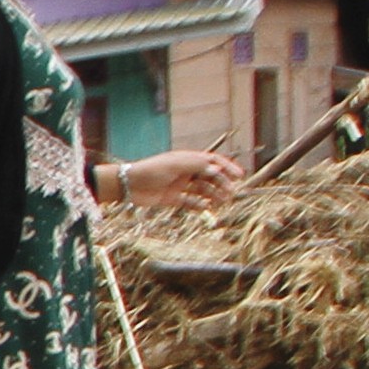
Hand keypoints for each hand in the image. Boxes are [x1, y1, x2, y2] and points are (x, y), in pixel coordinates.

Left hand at [118, 147, 245, 208]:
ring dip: (214, 195)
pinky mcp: (174, 198)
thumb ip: (196, 165)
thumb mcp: (174, 165)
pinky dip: (200, 205)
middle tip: (231, 193)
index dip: (227, 167)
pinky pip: (192, 202)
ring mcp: (181, 185)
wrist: (129, 185)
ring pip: (203, 190)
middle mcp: (186, 171)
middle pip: (210, 176)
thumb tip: (217, 167)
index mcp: (187, 159)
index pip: (213, 161)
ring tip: (222, 202)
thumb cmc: (151, 171)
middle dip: (222, 184)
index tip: (239, 176)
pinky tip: (206, 209)